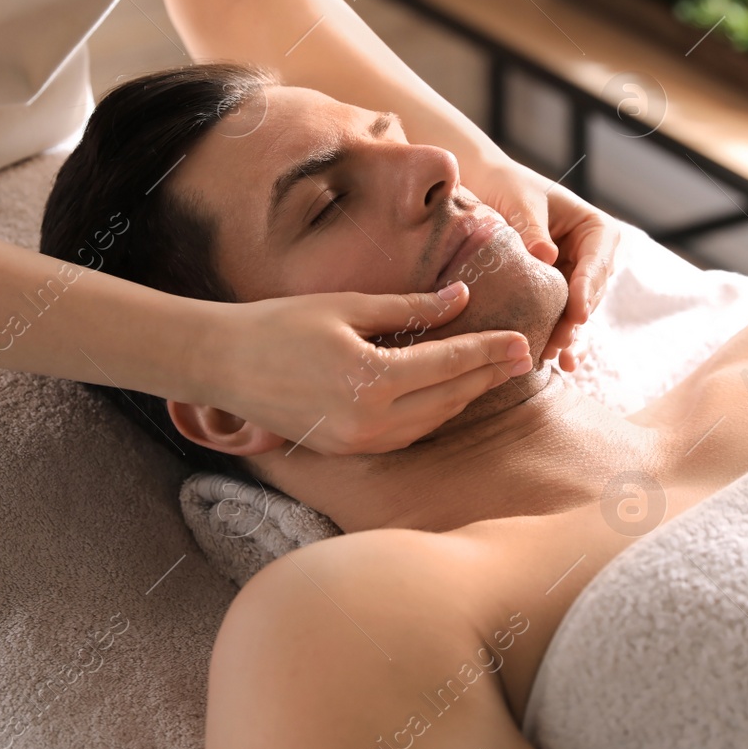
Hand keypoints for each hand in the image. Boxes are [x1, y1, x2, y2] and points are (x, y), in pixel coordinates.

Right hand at [196, 282, 533, 454]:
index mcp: (372, 381)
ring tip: (494, 374)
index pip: (448, 365)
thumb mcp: (347, 308)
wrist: (222, 364)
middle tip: (525, 356)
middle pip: (448, 398)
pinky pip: (406, 435)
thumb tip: (460, 299)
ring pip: (431, 422)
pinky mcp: (347, 449)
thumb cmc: (279, 325)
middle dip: (488, 376)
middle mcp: (371, 421)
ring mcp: (358, 441)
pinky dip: (434, 414)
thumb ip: (409, 308)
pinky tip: (449, 395)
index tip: (522, 341)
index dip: (489, 351)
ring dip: (465, 397)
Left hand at [462, 158, 619, 371]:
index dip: (588, 288)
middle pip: (590, 295)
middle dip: (574, 321)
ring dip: (567, 336)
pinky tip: (557, 363)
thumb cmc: (506, 186)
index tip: (578, 312)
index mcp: (596, 230)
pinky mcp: (555, 296)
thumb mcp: (520, 201)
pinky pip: (560, 320)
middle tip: (557, 343)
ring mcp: (574, 280)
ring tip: (555, 357)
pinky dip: (559, 339)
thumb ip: (532, 228)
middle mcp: (592, 258)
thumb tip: (546, 256)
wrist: (483, 188)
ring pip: (577, 313)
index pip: (597, 262)